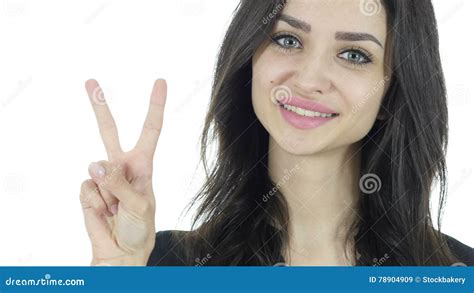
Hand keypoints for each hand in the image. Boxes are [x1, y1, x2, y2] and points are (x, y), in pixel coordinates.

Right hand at [79, 79, 166, 265]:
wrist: (121, 251)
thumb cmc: (140, 228)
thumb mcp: (140, 205)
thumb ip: (118, 183)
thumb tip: (95, 165)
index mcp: (142, 164)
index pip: (150, 129)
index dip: (155, 106)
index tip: (160, 81)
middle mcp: (121, 166)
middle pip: (109, 130)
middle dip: (99, 106)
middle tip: (90, 81)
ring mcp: (102, 177)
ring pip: (96, 169)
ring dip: (106, 192)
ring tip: (115, 209)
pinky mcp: (88, 190)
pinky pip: (86, 187)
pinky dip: (94, 202)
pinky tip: (103, 211)